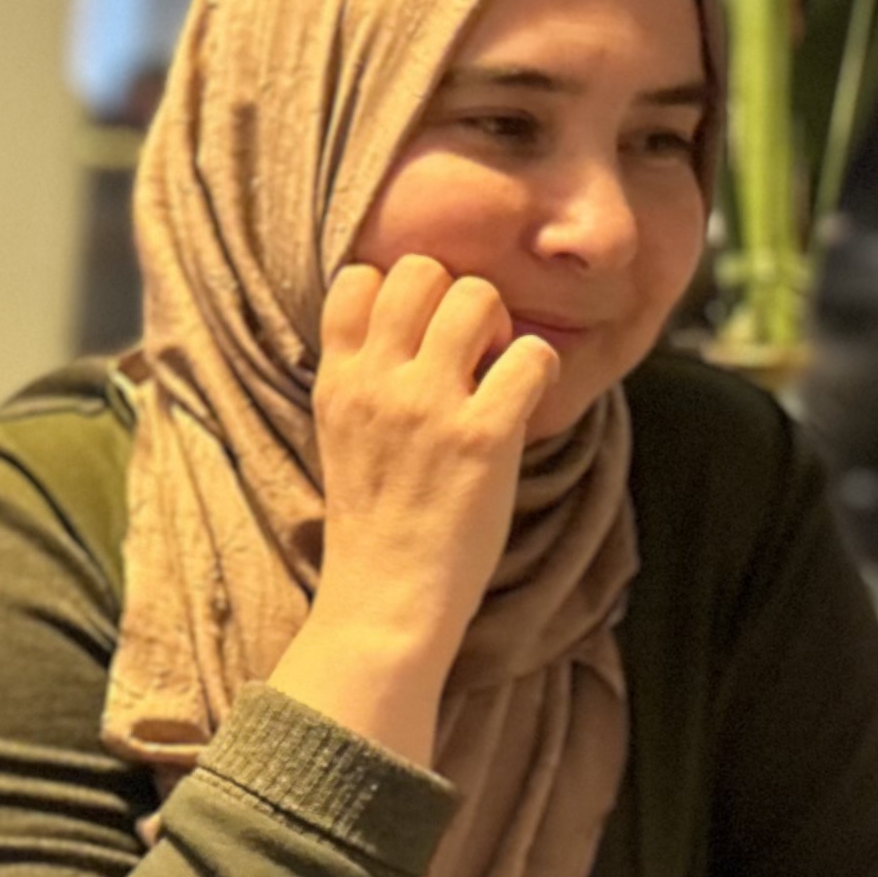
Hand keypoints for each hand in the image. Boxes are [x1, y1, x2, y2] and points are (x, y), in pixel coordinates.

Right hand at [267, 257, 555, 767]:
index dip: (401, 292)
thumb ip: (365, 378)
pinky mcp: (483, 436)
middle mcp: (377, 382)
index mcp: (337, 381)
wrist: (385, 604)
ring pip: (479, 298)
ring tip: (497, 377)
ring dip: (502, 328)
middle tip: (471, 351)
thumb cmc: (376, 526)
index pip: (359, 278)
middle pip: (422, 271)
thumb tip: (411, 326)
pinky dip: (540, 373)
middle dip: (458, 298)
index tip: (421, 335)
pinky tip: (522, 409)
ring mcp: (428, 406)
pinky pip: (533, 356)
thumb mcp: (344, 437)